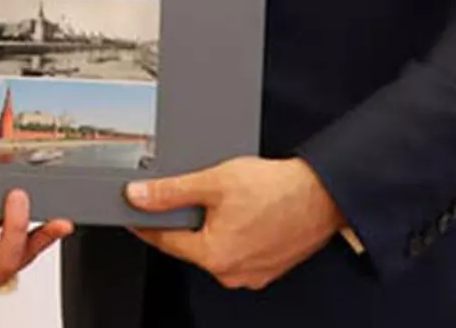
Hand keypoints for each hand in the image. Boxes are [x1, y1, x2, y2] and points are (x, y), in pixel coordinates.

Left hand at [127, 157, 344, 290]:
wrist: (323, 194)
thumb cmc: (277, 189)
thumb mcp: (214, 181)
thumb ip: (171, 191)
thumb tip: (138, 196)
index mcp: (215, 255)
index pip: (165, 240)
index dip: (146, 221)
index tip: (133, 212)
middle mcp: (232, 273)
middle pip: (191, 245)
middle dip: (185, 220)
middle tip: (188, 194)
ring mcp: (252, 274)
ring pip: (216, 248)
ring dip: (212, 226)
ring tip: (225, 199)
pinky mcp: (268, 268)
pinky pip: (238, 251)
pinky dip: (234, 233)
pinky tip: (243, 212)